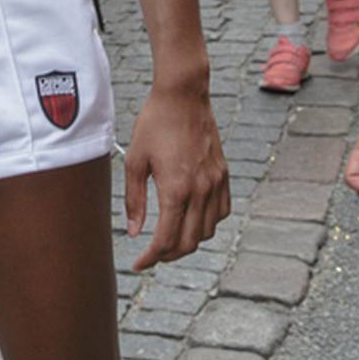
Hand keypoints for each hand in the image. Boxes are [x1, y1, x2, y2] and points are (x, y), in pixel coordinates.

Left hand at [122, 83, 231, 270]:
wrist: (183, 95)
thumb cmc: (154, 123)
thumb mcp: (134, 160)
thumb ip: (135, 200)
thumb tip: (135, 232)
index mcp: (176, 189)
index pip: (166, 239)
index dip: (151, 257)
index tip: (139, 264)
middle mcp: (201, 190)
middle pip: (189, 242)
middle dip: (169, 255)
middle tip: (152, 255)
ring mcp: (216, 182)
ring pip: (208, 231)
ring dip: (189, 241)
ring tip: (170, 238)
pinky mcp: (223, 174)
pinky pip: (222, 212)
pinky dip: (208, 224)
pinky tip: (192, 219)